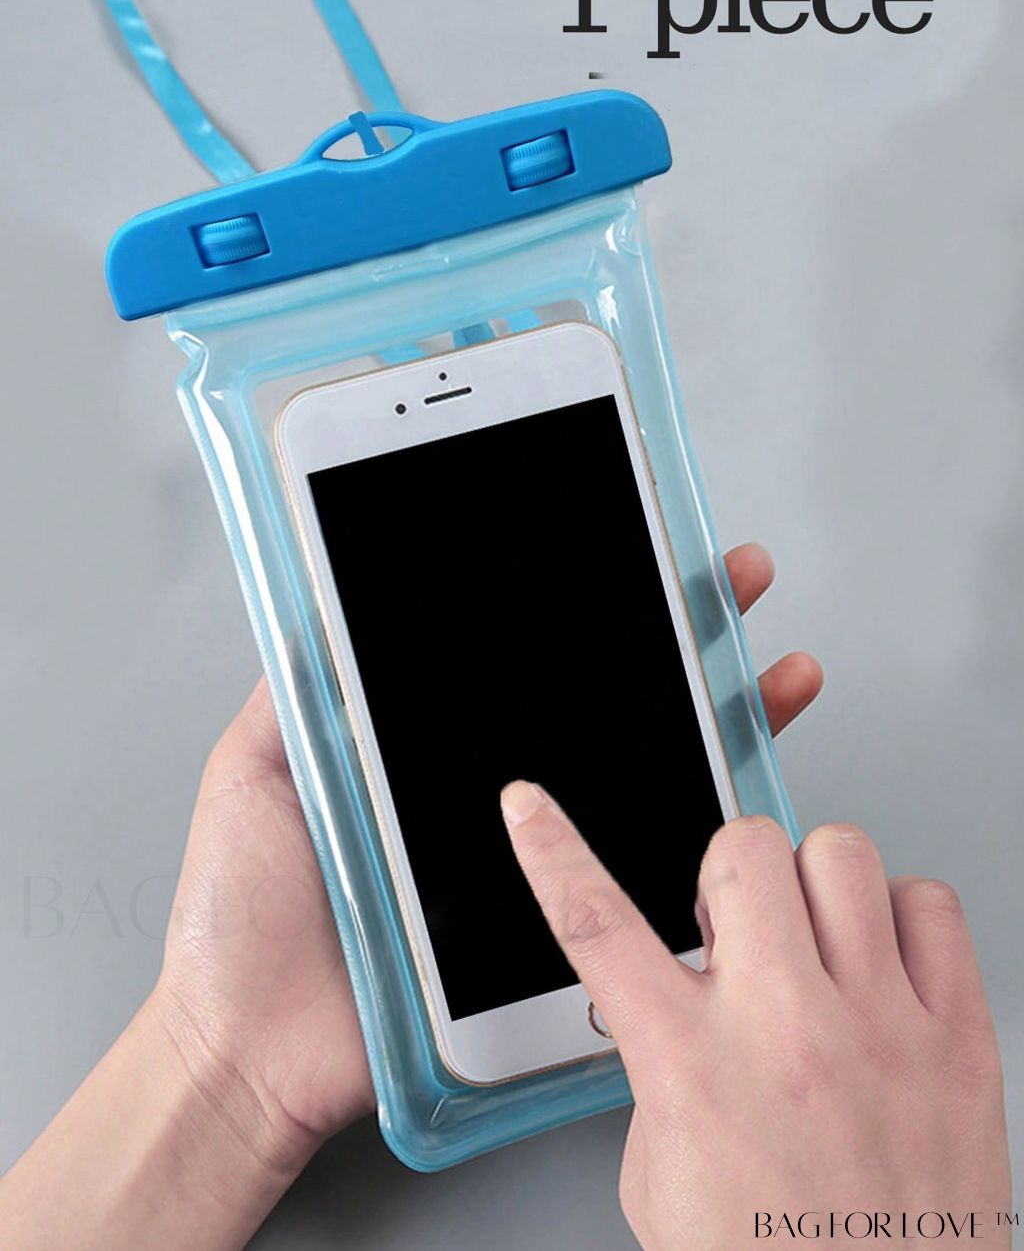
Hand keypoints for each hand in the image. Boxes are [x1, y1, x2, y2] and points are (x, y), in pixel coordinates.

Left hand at [151, 542, 818, 1170]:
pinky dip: (702, 833)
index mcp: (432, 754)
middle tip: (728, 579)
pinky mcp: (550, 927)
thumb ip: (294, 697)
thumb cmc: (240, 920)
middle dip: (676, 638)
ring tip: (766, 664)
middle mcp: (494, 798)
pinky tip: (745, 777)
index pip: (524, 662)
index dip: (577, 608)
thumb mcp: (253, 775)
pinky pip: (636, 876)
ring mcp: (530, 859)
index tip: (626, 549)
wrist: (253, 1055)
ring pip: (641, 777)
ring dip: (714, 716)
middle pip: (602, 707)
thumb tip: (324, 601)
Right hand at [500, 802, 1009, 1242]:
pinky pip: (931, 903)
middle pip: (741, 849)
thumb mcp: (661, 1175)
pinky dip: (902, 914)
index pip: (596, 925)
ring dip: (813, 884)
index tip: (526, 806)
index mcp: (692, 1067)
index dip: (550, 852)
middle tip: (741, 926)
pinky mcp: (958, 1041)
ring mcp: (880, 1028)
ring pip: (840, 852)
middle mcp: (784, 1031)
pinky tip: (884, 963)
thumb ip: (659, 1067)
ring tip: (816, 942)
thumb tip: (675, 1000)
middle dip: (729, 872)